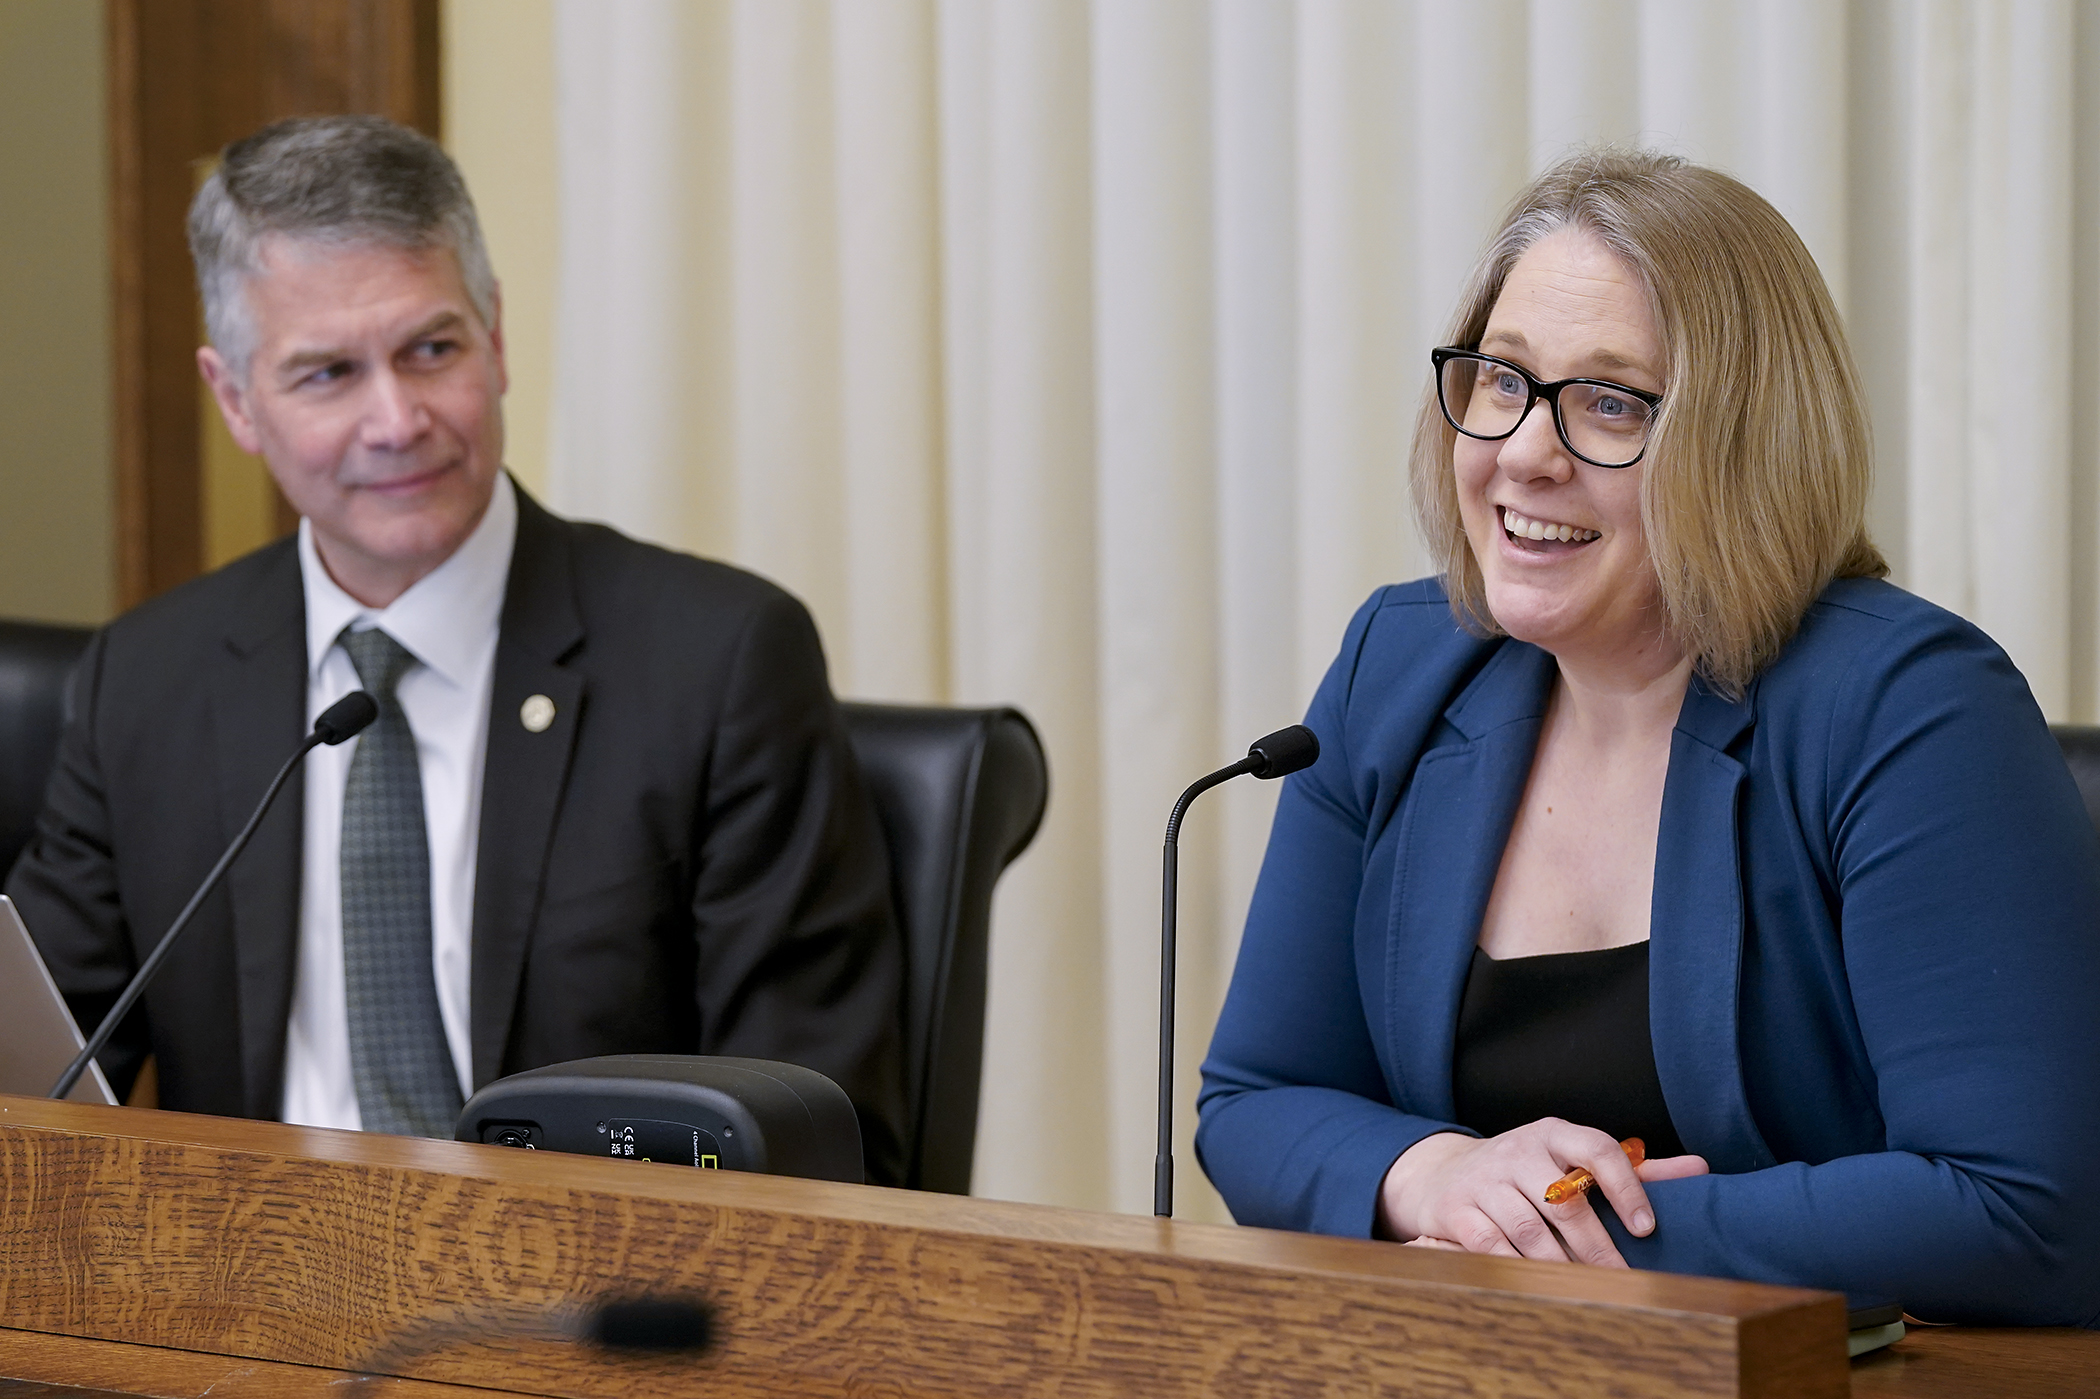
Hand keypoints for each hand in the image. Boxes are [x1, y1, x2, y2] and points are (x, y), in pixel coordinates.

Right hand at [1376, 1120, 1708, 1265]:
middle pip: (1564, 1200)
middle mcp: (1517, 1150)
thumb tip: (1699, 1169)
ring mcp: (1483, 1179)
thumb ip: (1634, 1169)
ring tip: (1583, 1289)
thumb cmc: (1524, 1170)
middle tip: (1623, 1281)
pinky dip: (1516, 1269)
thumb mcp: (1569, 1158)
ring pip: (1527, 1228)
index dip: (1625, 1187)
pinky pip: (1490, 1245)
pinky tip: (1535, 1285)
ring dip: (1558, 1265)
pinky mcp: (1456, 1209)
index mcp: (1553, 1133)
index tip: (1646, 1228)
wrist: (1441, 1174)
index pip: (1597, 1148)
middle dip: (1597, 1247)